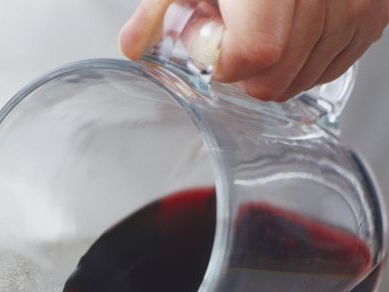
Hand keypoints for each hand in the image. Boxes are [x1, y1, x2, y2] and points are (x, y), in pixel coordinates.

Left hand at [120, 0, 388, 101]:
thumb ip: (159, 7)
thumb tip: (133, 44)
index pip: (253, 56)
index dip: (223, 59)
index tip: (210, 37)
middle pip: (275, 79)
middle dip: (243, 69)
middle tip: (234, 28)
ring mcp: (354, 3)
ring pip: (303, 79)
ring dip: (275, 67)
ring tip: (266, 18)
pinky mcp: (375, 11)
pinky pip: (335, 65)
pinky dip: (309, 59)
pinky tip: (294, 28)